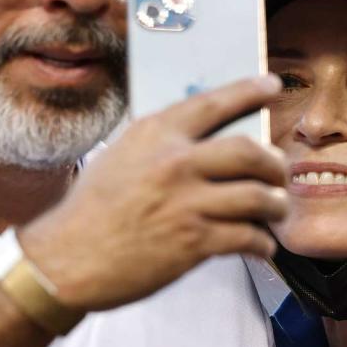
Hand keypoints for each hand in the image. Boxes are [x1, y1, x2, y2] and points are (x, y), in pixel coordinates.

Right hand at [19, 75, 287, 311]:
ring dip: (275, 204)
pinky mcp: (194, 243)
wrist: (66, 259)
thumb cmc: (91, 209)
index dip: (249, 91)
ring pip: (258, 196)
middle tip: (279, 171)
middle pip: (250, 151)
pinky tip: (260, 245)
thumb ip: (161, 144)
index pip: (214, 102)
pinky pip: (248, 237)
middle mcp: (175, 163)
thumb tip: (205, 139)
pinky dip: (262, 243)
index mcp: (155, 134)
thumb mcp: (120, 156)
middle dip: (274, 163)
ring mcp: (187, 203)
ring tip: (275, 209)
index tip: (271, 86)